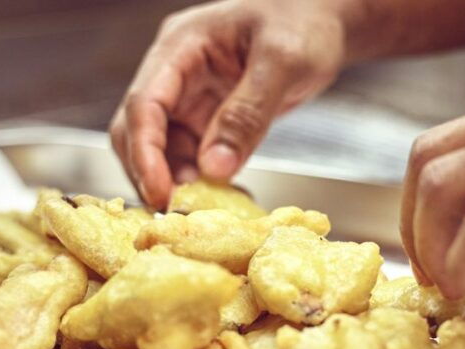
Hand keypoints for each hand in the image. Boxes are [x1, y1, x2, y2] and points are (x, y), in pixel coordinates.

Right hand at [110, 0, 345, 207]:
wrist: (326, 22)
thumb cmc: (304, 24)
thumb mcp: (282, 62)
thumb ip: (247, 114)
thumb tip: (214, 168)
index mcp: (181, 47)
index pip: (145, 104)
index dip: (145, 153)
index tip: (160, 193)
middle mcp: (177, 75)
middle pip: (138, 130)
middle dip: (152, 172)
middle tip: (178, 211)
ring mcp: (191, 98)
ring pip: (164, 150)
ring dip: (179, 182)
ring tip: (209, 208)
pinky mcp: (209, 119)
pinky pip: (194, 157)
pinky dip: (205, 181)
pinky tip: (227, 197)